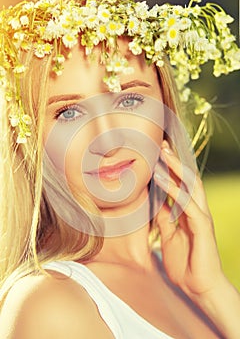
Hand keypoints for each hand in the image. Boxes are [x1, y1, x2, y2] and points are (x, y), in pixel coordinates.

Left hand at [154, 140, 223, 298]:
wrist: (200, 288)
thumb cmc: (185, 265)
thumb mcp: (169, 237)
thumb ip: (165, 219)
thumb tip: (157, 204)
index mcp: (189, 213)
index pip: (181, 185)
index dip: (170, 169)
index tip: (157, 155)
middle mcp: (197, 210)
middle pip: (187, 179)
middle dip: (175, 161)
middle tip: (162, 145)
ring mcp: (201, 216)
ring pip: (190, 185)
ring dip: (175, 168)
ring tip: (162, 153)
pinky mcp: (202, 225)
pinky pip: (186, 203)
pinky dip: (173, 189)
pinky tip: (161, 179)